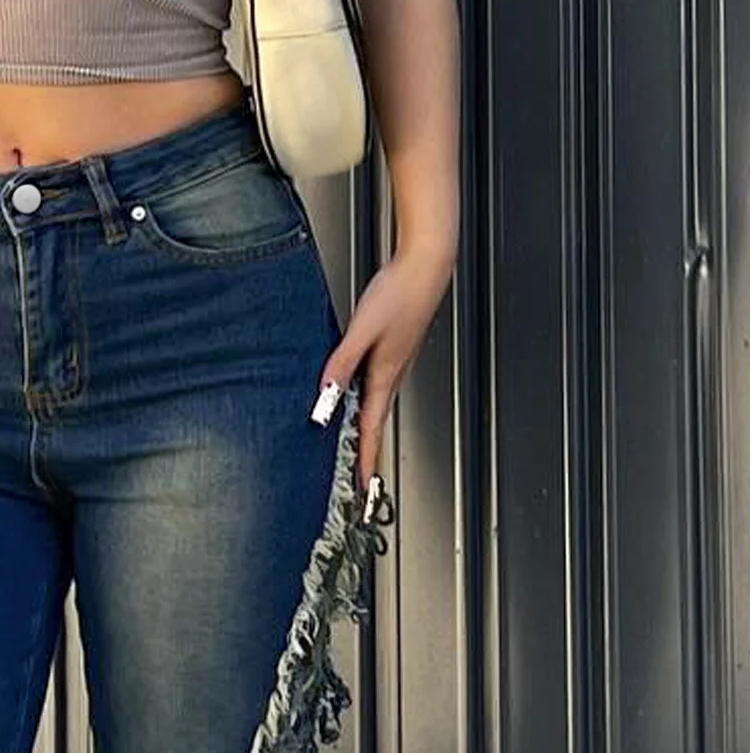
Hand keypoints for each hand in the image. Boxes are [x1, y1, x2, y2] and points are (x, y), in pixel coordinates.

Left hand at [314, 243, 454, 497]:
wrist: (427, 267)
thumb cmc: (401, 293)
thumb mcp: (363, 328)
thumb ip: (342, 361)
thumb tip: (325, 391)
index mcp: (384, 376)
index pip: (371, 429)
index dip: (366, 459)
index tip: (363, 486)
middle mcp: (391, 375)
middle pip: (374, 424)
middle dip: (367, 454)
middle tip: (360, 479)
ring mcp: (394, 365)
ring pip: (376, 408)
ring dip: (366, 431)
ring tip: (356, 452)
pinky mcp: (392, 352)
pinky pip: (375, 389)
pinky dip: (365, 405)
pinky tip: (353, 400)